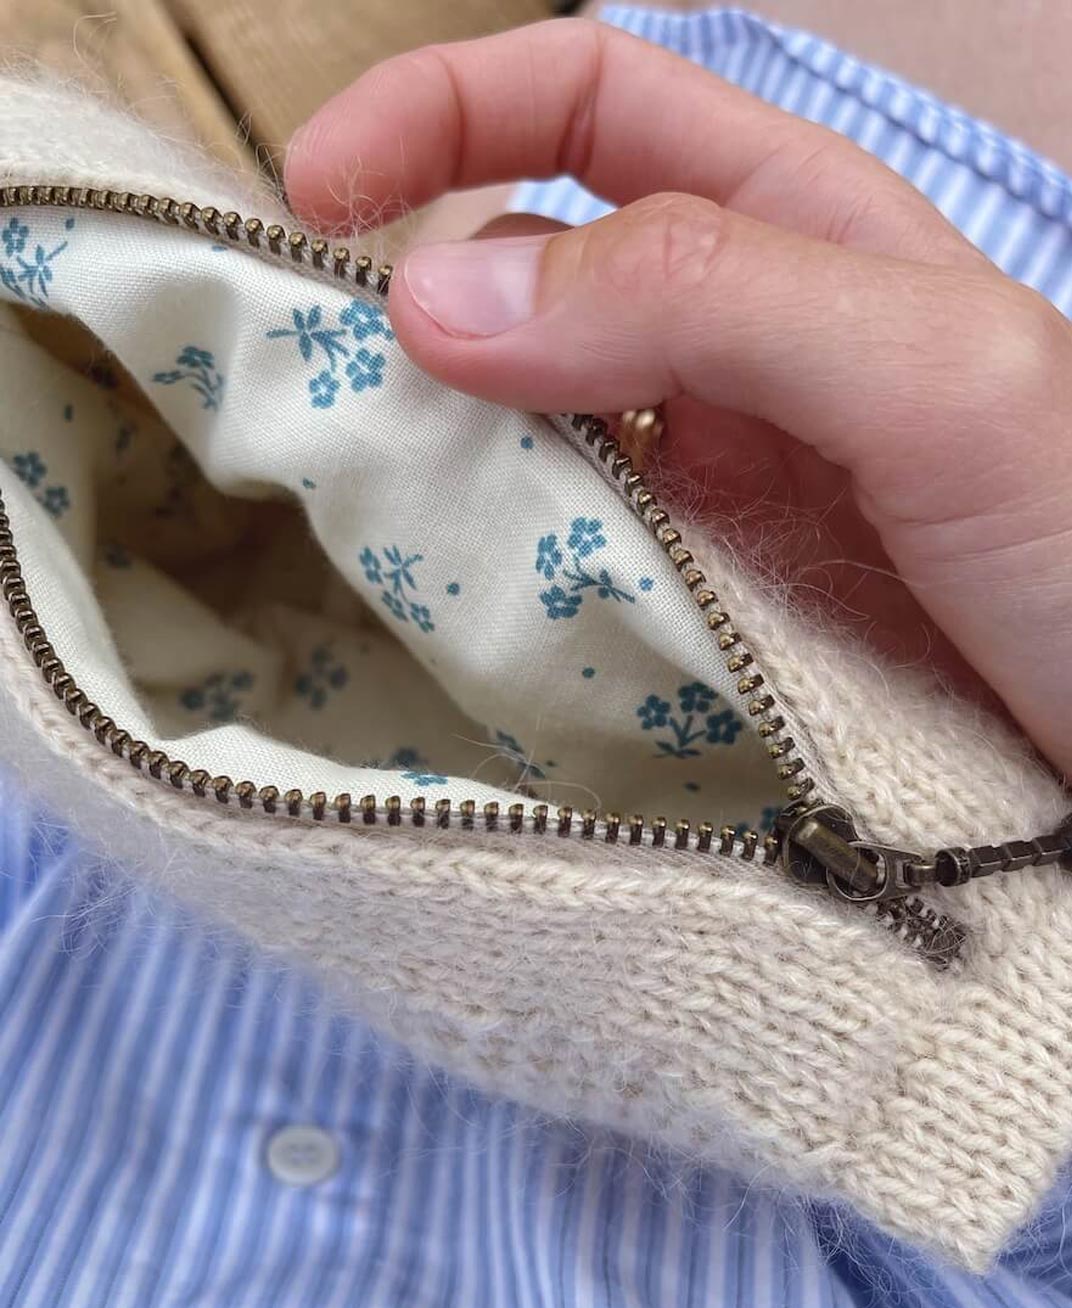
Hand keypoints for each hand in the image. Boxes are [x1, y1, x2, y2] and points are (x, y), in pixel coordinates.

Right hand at [286, 19, 1071, 777]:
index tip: (316, 192)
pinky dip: (496, 559)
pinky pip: (565, 551)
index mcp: (796, 232)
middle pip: (530, 269)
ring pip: (530, 420)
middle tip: (325, 393)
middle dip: (413, 298)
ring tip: (372, 501)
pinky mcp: (704, 596)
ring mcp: (717, 477)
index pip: (588, 106)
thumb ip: (708, 299)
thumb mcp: (929, 379)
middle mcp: (740, 341)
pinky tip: (464, 596)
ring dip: (443, 444)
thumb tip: (439, 291)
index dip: (444, 112)